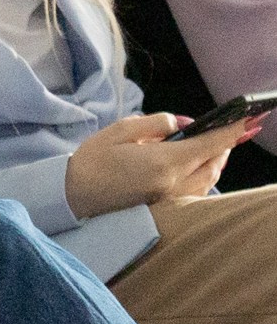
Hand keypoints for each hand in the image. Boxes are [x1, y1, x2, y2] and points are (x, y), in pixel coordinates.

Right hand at [65, 112, 255, 217]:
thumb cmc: (91, 161)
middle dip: (227, 142)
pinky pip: (198, 188)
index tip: (251, 117)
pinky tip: (202, 164)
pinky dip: (207, 173)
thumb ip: (157, 123)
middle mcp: (174, 182)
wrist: (71, 196)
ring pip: (209, 177)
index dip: (233, 129)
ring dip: (218, 158)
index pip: (211, 142)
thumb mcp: (120, 130)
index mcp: (163, 161)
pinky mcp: (165, 205)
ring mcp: (171, 197)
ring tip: (219, 143)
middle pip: (215, 160)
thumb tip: (185, 123)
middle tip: (236, 126)